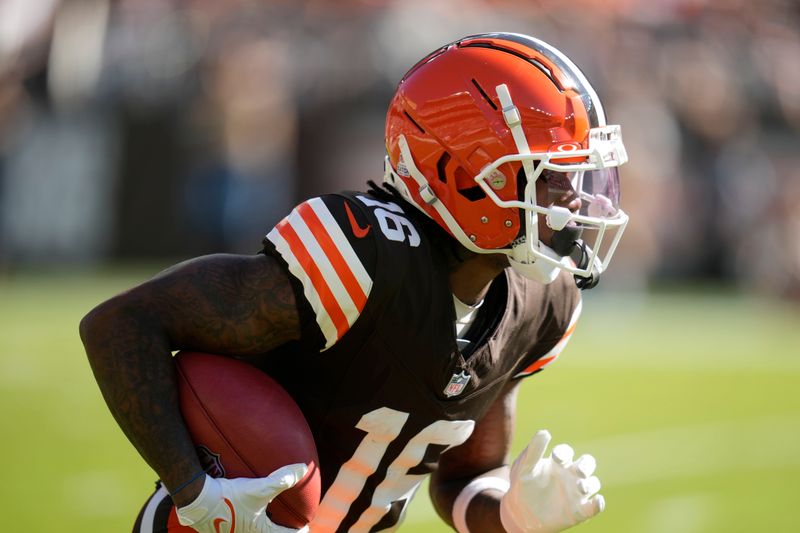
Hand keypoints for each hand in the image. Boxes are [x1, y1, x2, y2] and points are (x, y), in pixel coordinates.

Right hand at [176, 464, 308, 532]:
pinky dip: (250, 524)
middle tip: (288, 524)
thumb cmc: (230, 497)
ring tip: (270, 518)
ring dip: (265, 527)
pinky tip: (247, 513)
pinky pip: (241, 529)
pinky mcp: (222, 530)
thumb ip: (282, 479)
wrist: (198, 500)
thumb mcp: (259, 488)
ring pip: (255, 532)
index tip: (304, 527)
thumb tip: (302, 469)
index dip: (298, 532)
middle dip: (280, 530)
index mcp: (260, 531)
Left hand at [499, 430, 603, 532]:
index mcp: (557, 462)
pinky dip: (598, 504)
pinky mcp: (578, 511)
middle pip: (587, 464)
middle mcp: (570, 475)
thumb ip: (534, 449)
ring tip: (580, 487)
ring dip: (590, 484)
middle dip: (586, 465)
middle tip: (578, 470)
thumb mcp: (525, 466)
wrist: (519, 512)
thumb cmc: (522, 484)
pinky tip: (597, 501)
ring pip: (593, 483)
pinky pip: (594, 507)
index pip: (566, 452)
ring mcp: (575, 492)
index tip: (556, 457)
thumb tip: (545, 432)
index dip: (564, 453)